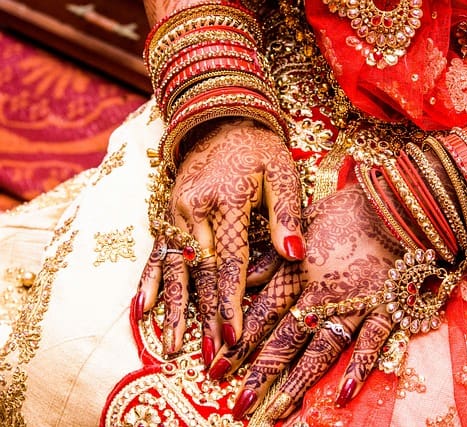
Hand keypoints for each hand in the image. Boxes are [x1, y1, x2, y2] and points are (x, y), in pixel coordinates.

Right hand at [134, 119, 304, 363]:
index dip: (231, 301)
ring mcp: (175, 213)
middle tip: (208, 354)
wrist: (220, 119)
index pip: (229, 261)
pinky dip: (150, 283)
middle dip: (204, 316)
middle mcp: (193, 210)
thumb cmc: (258, 149)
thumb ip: (286, 213)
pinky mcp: (168, 215)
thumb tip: (295, 253)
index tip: (233, 335)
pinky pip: (156, 254)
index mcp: (224, 200)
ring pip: (174, 269)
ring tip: (170, 346)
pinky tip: (143, 310)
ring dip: (174, 309)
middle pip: (200, 273)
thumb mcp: (281, 172)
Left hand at [207, 185, 403, 420]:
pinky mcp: (385, 308)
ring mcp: (355, 303)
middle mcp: (322, 292)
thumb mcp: (299, 227)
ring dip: (299, 382)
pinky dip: (358, 370)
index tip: (216, 367)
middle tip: (240, 404)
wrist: (395, 204)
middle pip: (287, 338)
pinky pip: (371, 344)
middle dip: (262, 373)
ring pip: (322, 349)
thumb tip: (238, 280)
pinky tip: (341, 396)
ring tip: (277, 412)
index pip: (262, 314)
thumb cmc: (344, 212)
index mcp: (298, 271)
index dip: (238, 342)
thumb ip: (270, 258)